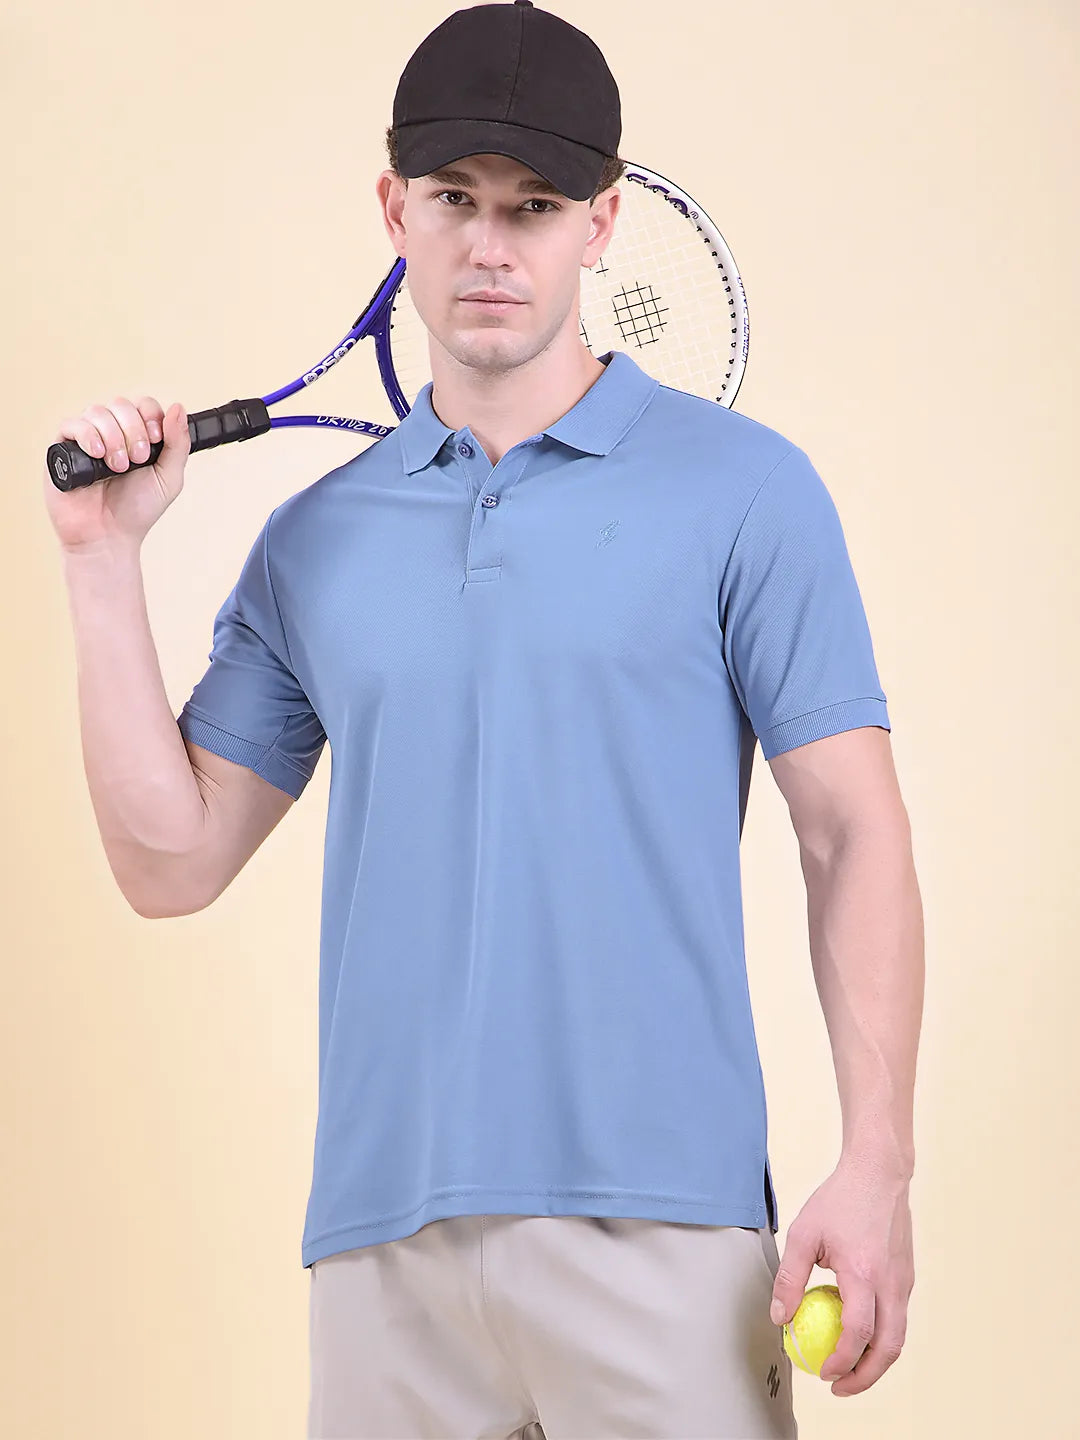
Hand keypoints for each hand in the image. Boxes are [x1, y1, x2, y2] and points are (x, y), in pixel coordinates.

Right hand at [43, 396, 189, 552]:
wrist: (108, 537)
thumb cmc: (137, 510)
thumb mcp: (169, 478)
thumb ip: (178, 444)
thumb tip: (179, 407)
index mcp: (136, 435)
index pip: (143, 405)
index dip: (151, 416)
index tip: (156, 441)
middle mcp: (111, 432)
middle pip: (121, 405)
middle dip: (134, 429)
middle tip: (139, 459)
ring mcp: (86, 439)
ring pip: (97, 412)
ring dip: (114, 437)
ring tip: (119, 467)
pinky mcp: (63, 449)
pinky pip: (72, 425)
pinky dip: (88, 436)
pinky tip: (98, 455)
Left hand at [769, 1156, 914, 1396]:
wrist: (878, 1173)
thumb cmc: (840, 1200)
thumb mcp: (804, 1234)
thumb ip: (790, 1278)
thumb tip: (780, 1317)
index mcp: (864, 1273)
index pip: (858, 1334)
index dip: (841, 1361)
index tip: (823, 1373)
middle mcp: (891, 1283)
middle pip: (888, 1348)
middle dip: (865, 1377)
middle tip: (839, 1387)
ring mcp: (904, 1281)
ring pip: (898, 1337)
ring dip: (876, 1361)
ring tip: (849, 1369)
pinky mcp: (906, 1276)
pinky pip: (898, 1317)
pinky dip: (882, 1337)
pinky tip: (858, 1333)